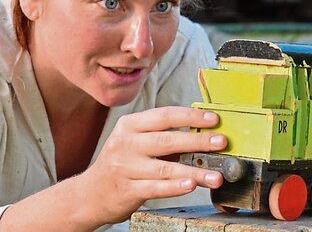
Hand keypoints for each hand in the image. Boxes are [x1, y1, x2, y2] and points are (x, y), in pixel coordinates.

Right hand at [75, 107, 226, 225]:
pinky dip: (175, 186)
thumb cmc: (123, 163)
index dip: (191, 117)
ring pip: (166, 168)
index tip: (214, 119)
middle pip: (167, 140)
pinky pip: (156, 188)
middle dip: (198, 141)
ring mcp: (125, 167)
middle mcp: (126, 144)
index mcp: (130, 125)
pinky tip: (191, 185)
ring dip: (195, 171)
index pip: (165, 116)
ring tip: (216, 175)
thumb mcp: (136, 141)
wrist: (90, 194)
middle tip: (221, 142)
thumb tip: (205, 132)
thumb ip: (164, 134)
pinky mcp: (127, 190)